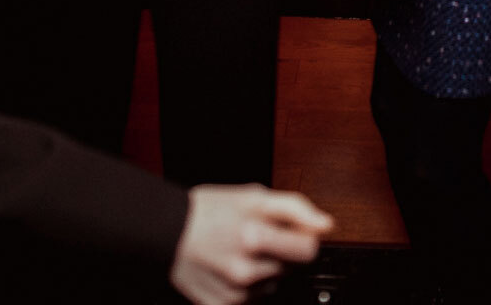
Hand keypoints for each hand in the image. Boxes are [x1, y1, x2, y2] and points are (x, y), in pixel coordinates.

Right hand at [169, 184, 333, 304]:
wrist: (165, 232)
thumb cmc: (208, 210)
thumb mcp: (253, 195)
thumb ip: (296, 209)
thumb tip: (325, 225)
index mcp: (255, 237)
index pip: (308, 250)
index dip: (303, 238)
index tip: (294, 232)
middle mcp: (246, 270)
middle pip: (289, 267)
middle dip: (280, 252)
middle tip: (256, 236)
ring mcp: (234, 293)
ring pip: (271, 285)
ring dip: (263, 270)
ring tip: (239, 251)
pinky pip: (251, 300)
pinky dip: (245, 286)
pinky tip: (229, 268)